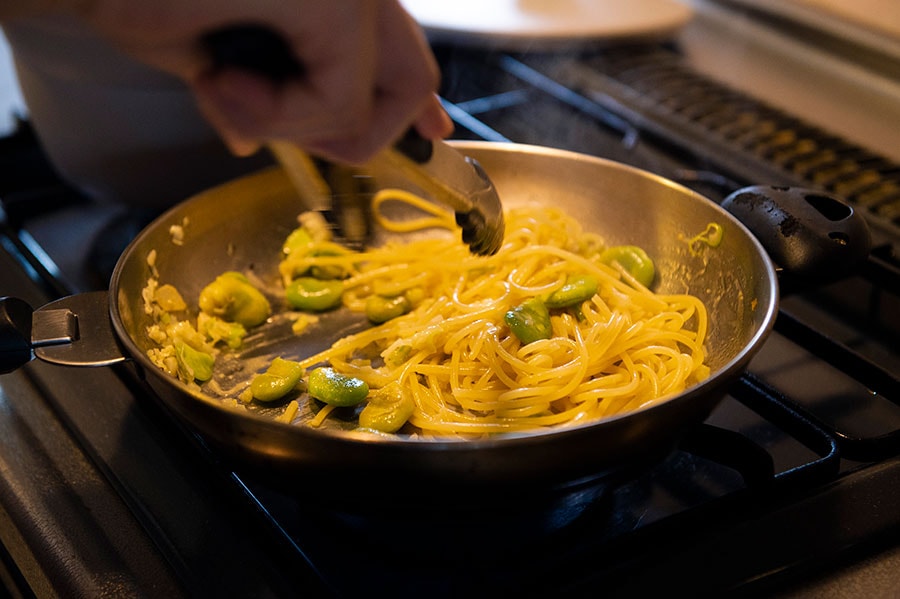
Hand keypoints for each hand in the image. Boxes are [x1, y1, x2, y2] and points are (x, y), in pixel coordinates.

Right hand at [77, 0, 452, 163]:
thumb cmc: (143, 4)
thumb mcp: (226, 64)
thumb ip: (270, 95)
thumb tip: (257, 142)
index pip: (407, 50)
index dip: (418, 102)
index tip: (430, 130)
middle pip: (416, 80)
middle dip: (355, 132)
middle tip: (278, 124)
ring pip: (378, 103)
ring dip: (294, 123)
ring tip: (227, 85)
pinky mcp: (332, 1)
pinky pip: (339, 99)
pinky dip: (280, 114)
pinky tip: (224, 79)